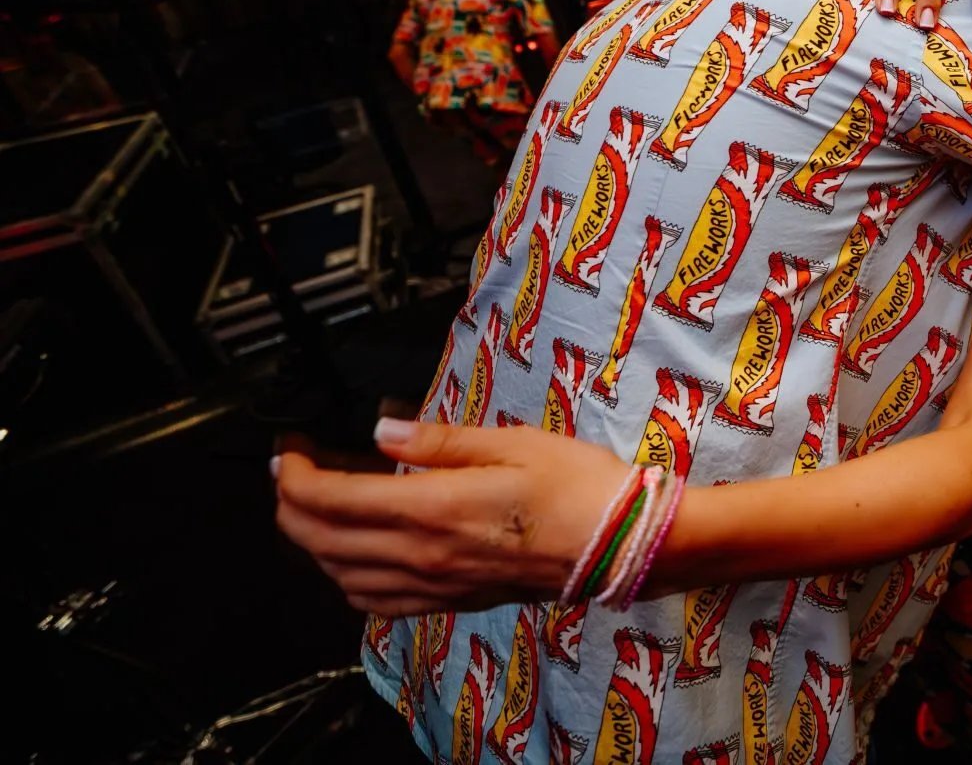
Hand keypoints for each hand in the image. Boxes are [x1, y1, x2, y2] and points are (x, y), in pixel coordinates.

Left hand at [274, 419, 630, 615]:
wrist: (620, 543)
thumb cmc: (575, 483)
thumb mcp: (512, 441)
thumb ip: (440, 441)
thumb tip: (383, 431)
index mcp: (433, 508)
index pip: (332, 500)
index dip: (295, 477)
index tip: (287, 453)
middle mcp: (422, 555)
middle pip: (322, 542)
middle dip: (290, 507)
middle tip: (289, 475)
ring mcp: (434, 585)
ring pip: (341, 576)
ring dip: (312, 544)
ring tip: (313, 510)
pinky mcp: (451, 601)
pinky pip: (376, 603)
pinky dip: (346, 580)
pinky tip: (353, 558)